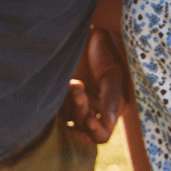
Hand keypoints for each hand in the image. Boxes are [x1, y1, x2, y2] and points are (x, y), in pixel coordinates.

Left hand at [62, 27, 127, 144]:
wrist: (88, 35)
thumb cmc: (104, 55)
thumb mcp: (113, 76)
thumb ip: (111, 100)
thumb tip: (108, 124)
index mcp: (109, 111)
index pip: (101, 135)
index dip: (95, 133)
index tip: (90, 118)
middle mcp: (92, 110)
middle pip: (83, 129)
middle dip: (81, 115)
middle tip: (81, 94)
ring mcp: (75, 102)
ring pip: (69, 119)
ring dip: (72, 105)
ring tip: (77, 84)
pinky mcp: (61, 92)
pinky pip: (58, 106)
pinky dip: (63, 97)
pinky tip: (71, 81)